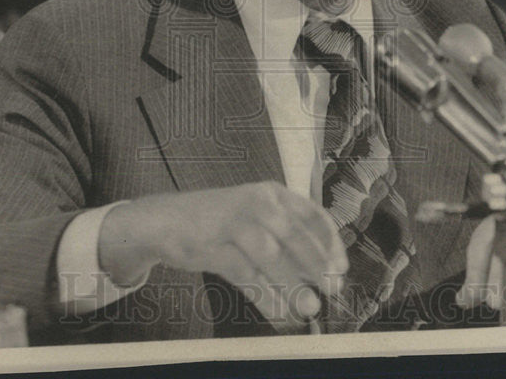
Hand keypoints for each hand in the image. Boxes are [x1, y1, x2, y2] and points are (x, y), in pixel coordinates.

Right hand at [98, 181, 347, 331]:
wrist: (165, 221)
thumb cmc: (220, 224)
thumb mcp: (255, 220)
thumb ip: (285, 239)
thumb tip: (323, 273)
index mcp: (273, 193)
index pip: (312, 214)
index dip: (330, 242)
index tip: (341, 267)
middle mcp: (256, 202)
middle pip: (295, 236)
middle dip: (317, 266)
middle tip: (332, 290)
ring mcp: (233, 221)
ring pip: (270, 256)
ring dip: (293, 284)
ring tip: (310, 307)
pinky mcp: (212, 244)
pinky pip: (244, 273)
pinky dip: (264, 295)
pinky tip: (278, 311)